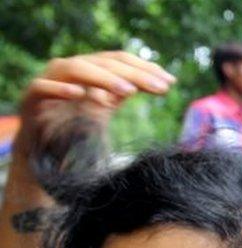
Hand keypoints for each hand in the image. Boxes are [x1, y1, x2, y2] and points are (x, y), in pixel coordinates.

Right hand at [17, 51, 173, 158]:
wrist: (41, 151)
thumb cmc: (74, 129)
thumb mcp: (103, 110)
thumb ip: (121, 94)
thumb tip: (157, 83)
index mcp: (89, 71)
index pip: (119, 60)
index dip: (144, 68)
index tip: (170, 82)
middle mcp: (70, 71)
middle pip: (103, 62)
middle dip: (134, 73)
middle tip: (161, 87)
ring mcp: (49, 82)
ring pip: (74, 69)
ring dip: (103, 77)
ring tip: (130, 90)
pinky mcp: (31, 98)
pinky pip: (42, 87)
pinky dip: (60, 89)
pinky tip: (80, 94)